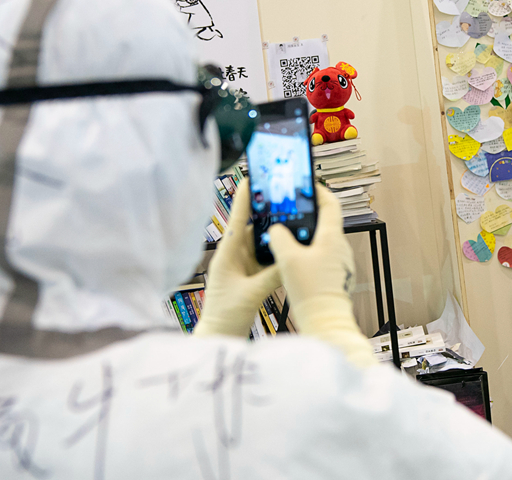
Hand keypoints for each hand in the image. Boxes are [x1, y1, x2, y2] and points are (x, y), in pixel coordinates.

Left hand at [193, 178, 280, 337]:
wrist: (219, 334)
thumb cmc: (226, 314)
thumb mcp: (252, 292)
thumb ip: (273, 274)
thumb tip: (291, 257)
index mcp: (227, 254)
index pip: (237, 220)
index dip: (245, 199)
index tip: (252, 178)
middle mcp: (234, 255)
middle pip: (252, 226)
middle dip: (266, 211)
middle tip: (282, 195)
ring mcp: (242, 264)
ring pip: (260, 241)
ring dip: (273, 231)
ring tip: (291, 217)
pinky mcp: (249, 274)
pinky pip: (265, 255)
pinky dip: (276, 249)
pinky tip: (289, 244)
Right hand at [268, 186, 376, 366]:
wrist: (326, 322)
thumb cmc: (311, 291)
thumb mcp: (287, 259)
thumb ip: (279, 238)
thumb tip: (276, 230)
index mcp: (332, 237)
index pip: (330, 203)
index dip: (319, 191)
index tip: (307, 184)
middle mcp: (339, 247)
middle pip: (325, 221)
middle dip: (307, 213)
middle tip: (290, 209)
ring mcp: (339, 262)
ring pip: (322, 240)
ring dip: (306, 234)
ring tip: (286, 234)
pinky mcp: (335, 276)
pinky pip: (321, 256)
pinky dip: (308, 252)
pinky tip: (292, 259)